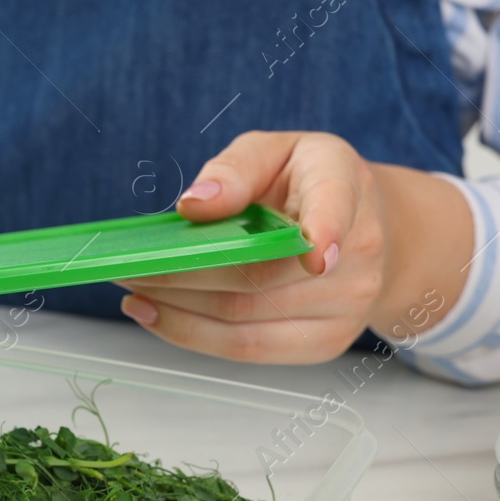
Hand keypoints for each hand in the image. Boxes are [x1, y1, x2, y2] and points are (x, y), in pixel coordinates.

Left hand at [115, 131, 470, 362]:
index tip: (313, 255)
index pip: (336, 210)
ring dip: (179, 311)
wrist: (369, 230)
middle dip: (185, 276)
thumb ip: (236, 169)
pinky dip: (194, 335)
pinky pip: (250, 349)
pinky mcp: (324, 344)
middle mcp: (359, 254)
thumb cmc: (306, 184)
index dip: (325, 232)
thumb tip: (194, 204)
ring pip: (248, 322)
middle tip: (129, 266)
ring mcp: (346, 307)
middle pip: (261, 278)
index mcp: (346, 187)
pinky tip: (157, 315)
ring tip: (133, 291)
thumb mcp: (276, 151)